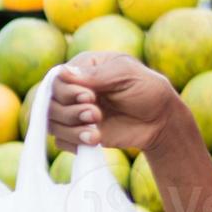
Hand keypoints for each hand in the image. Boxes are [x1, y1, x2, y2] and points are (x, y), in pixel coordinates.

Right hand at [49, 51, 182, 152]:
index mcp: (82, 69)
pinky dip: (73, 142)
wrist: (161, 122)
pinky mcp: (78, 133)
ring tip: (96, 134)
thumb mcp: (126, 73)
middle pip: (50, 102)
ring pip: (51, 123)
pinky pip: (60, 140)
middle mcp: (73, 90)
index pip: (56, 80)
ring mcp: (74, 113)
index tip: (90, 97)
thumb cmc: (147, 90)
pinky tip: (94, 141)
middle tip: (97, 115)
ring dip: (72, 129)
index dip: (67, 91)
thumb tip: (62, 72)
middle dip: (71, 112)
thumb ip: (95, 74)